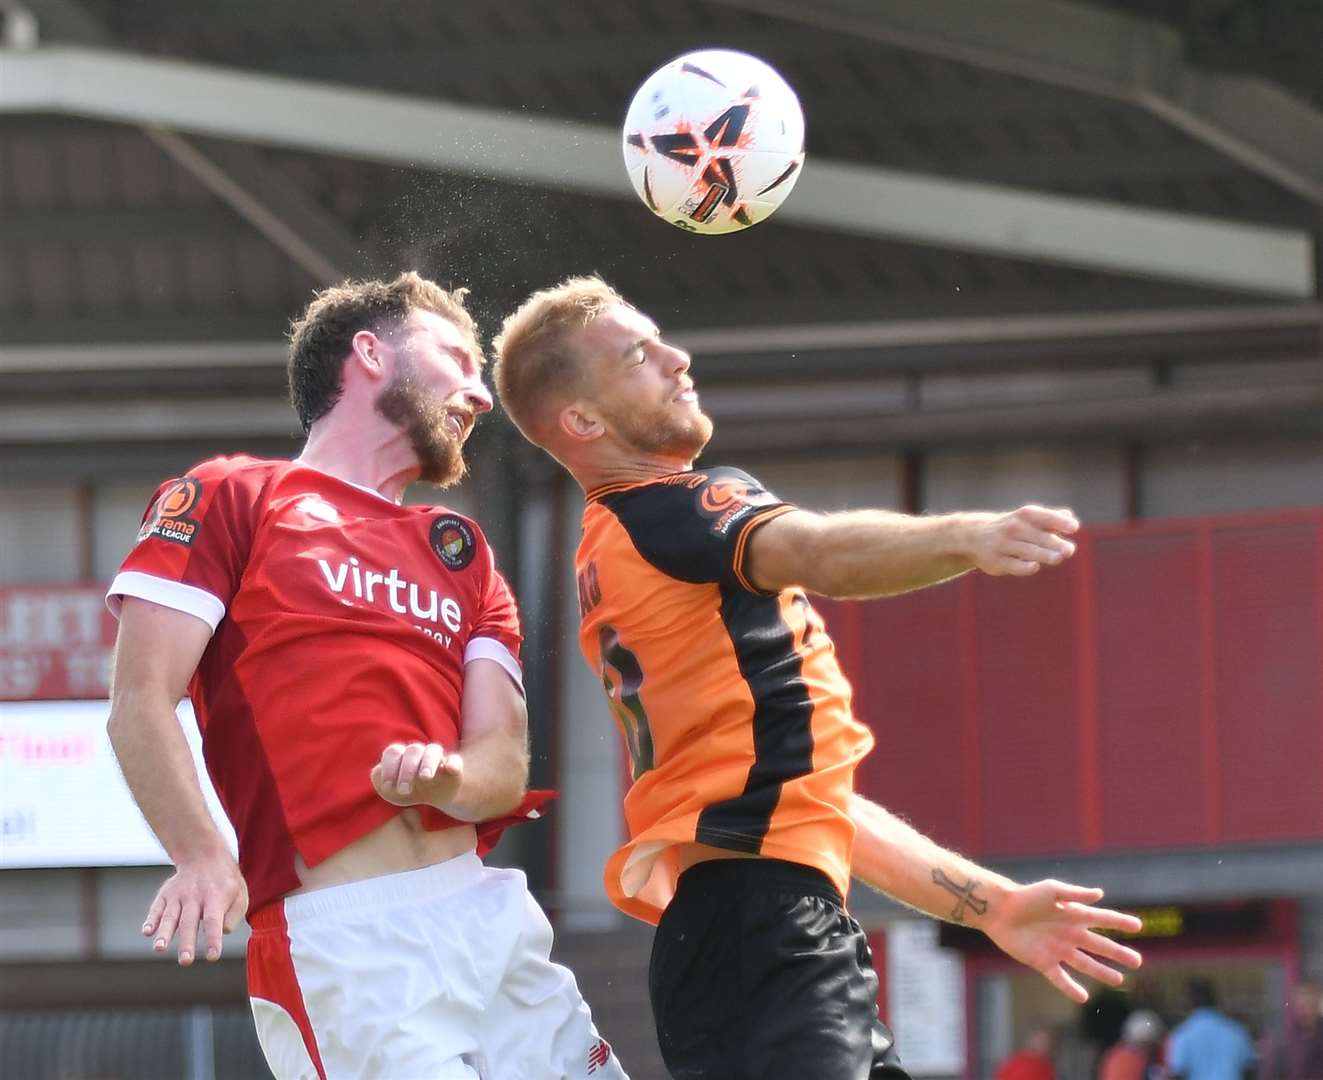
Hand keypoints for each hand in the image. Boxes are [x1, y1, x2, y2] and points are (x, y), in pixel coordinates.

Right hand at [143, 851, 247, 965]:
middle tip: (185, 962)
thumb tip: (222, 932)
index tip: (212, 957)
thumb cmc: (225, 883)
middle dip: (186, 943)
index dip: (213, 939)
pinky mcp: (165, 895)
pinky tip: (147, 932)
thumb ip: (234, 915)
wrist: (205, 856)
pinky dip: (151, 920)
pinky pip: (157, 908)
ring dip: (165, 933)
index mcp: (216, 898)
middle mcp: (195, 897)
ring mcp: (178, 895)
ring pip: (170, 916)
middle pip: (190, 922)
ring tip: (160, 949)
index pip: (214, 921)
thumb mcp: (240, 894)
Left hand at [370, 741, 462, 809]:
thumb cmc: (410, 789)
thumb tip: (378, 772)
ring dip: (428, 762)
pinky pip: (455, 761)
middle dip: (407, 770)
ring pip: (433, 751)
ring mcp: (438, 758)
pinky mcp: (454, 767)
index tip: (388, 787)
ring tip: (425, 778)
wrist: (437, 795)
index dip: (389, 768)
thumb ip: (380, 782)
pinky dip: (453, 763)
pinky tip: (450, 769)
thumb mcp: (391, 792)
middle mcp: (420, 752)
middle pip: (413, 750)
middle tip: (404, 790)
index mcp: (402, 755)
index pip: (393, 752)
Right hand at [967, 505, 1078, 576]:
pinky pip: (1012, 564)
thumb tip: (1069, 517)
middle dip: (1054, 543)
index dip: (1059, 521)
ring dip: (1043, 554)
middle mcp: (1013, 528)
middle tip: (1069, 550)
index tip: (1074, 527)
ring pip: (1026, 551)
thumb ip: (1050, 520)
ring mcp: (1003, 545)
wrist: (974, 536)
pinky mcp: (996, 561)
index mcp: (1024, 515)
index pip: (1044, 517)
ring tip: (1058, 558)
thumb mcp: (1027, 519)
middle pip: (1037, 536)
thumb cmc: (1011, 527)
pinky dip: (1023, 566)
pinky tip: (1035, 566)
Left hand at [983, 880, 1142, 1002]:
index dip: (1119, 922)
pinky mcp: (1043, 962)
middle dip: (1118, 953)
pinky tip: (1083, 996)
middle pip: (1099, 945)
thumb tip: (1100, 894)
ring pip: (1085, 963)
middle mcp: (1069, 934)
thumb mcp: (1052, 891)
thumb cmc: (1025, 896)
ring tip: (1119, 980)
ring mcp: (1057, 949)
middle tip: (1138, 961)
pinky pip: (1060, 978)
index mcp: (1073, 915)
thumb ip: (1075, 894)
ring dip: (1101, 972)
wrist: (998, 910)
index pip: (1102, 919)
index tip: (1139, 926)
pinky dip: (1071, 988)